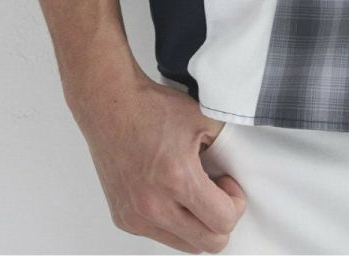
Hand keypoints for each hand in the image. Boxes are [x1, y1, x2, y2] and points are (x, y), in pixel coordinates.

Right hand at [70, 69, 246, 251]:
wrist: (110, 105)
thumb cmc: (152, 108)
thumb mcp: (202, 119)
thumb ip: (226, 147)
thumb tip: (238, 169)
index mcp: (177, 179)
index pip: (223, 222)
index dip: (235, 203)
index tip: (227, 182)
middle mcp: (154, 206)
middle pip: (208, 244)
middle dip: (221, 220)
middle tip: (215, 191)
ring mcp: (136, 217)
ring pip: (185, 245)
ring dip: (198, 225)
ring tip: (192, 191)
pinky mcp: (124, 220)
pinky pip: (161, 235)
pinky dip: (174, 222)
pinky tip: (171, 192)